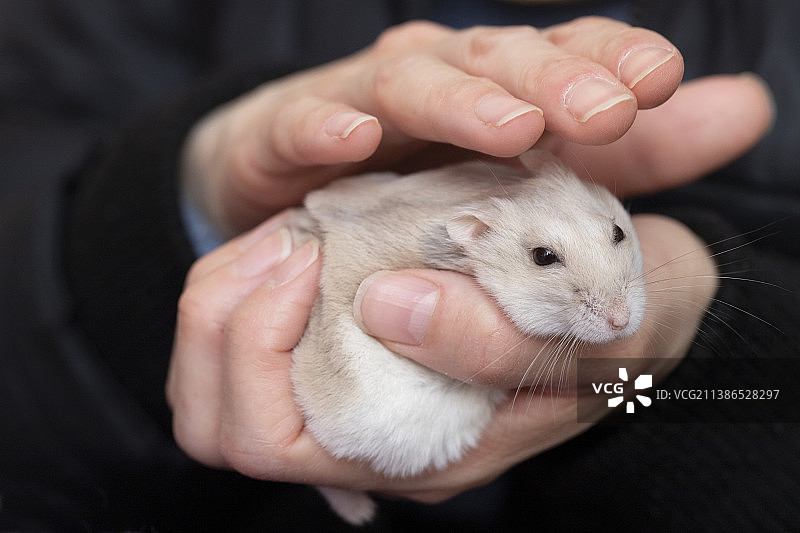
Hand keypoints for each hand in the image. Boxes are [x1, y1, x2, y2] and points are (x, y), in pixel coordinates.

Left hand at [166, 210, 714, 504]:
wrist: (641, 310)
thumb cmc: (622, 330)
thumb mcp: (588, 339)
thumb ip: (493, 342)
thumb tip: (386, 307)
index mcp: (415, 453)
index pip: (268, 438)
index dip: (257, 341)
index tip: (313, 254)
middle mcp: (370, 439)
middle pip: (217, 422)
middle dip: (216, 319)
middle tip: (280, 244)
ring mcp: (357, 397)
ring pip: (217, 383)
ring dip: (225, 297)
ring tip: (282, 237)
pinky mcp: (355, 351)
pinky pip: (251, 336)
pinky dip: (250, 281)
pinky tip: (296, 240)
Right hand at [181, 17, 687, 235]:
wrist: (289, 191)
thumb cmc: (415, 181)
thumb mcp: (536, 174)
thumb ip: (636, 152)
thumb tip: (742, 107)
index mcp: (491, 89)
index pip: (557, 59)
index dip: (607, 60)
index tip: (660, 81)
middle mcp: (431, 82)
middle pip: (493, 62)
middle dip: (551, 79)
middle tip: (607, 108)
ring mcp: (356, 103)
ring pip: (409, 83)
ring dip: (460, 100)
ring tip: (511, 127)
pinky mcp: (286, 136)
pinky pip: (303, 125)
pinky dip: (326, 127)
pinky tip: (354, 139)